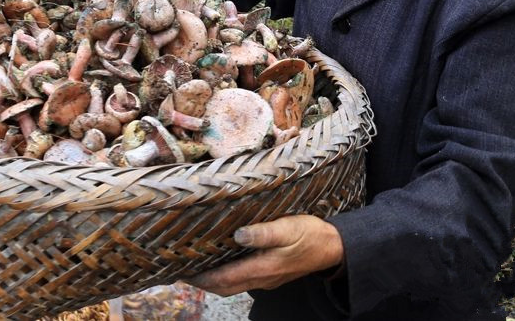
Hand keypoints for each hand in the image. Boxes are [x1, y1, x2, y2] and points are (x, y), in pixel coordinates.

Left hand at [186, 215, 343, 296]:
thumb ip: (263, 232)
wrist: (333, 248)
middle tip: (181, 271)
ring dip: (213, 280)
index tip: (181, 271)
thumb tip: (238, 234)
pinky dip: (226, 276)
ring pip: (232, 286)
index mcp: (262, 268)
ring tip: (195, 268)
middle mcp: (262, 278)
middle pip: (224, 287)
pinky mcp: (271, 274)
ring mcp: (266, 279)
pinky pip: (242, 280)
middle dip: (202, 282)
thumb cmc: (310, 235)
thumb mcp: (288, 228)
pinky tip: (221, 263)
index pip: (224, 278)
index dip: (201, 277)